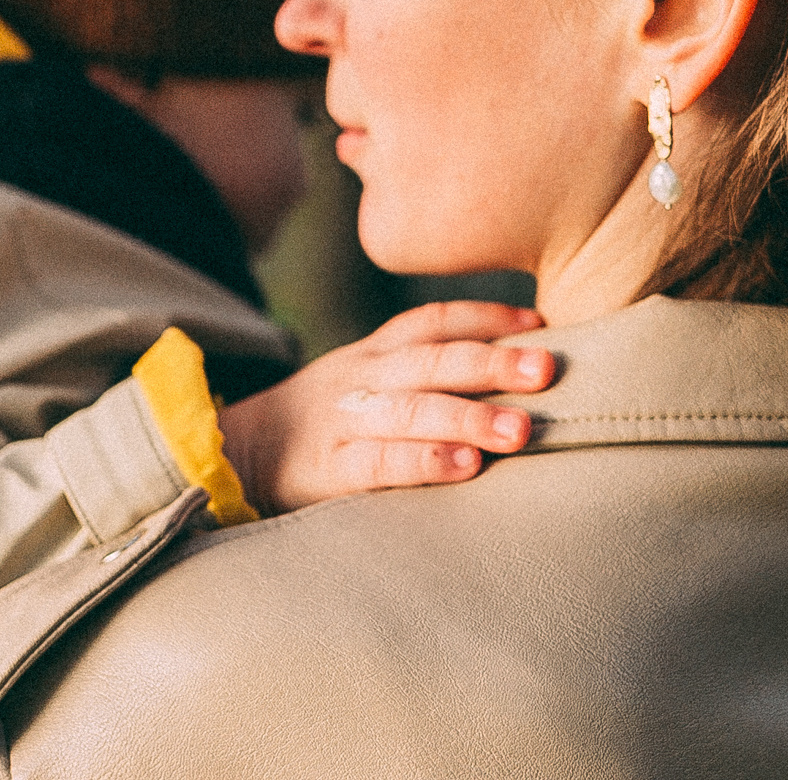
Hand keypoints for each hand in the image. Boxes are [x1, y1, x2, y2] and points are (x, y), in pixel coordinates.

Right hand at [217, 301, 552, 516]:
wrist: (239, 453)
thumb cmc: (330, 419)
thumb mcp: (370, 377)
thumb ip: (427, 369)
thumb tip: (518, 365)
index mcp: (377, 352)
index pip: (435, 321)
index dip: (488, 318)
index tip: (542, 324)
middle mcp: (365, 376)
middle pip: (433, 360)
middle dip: (494, 362)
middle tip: (548, 369)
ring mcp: (346, 420)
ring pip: (413, 410)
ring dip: (470, 416)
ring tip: (521, 430)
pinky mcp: (331, 468)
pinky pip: (381, 462)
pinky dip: (425, 461)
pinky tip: (466, 467)